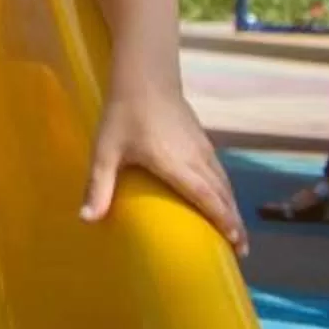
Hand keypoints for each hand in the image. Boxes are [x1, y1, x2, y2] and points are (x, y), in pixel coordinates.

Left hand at [83, 78, 249, 255]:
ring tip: (236, 232)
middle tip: (241, 250)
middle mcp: (196, 159)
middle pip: (222, 195)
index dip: (223, 220)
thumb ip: (98, 185)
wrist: (145, 77)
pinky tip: (223, 199)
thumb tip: (87, 219)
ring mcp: (203, 149)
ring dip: (233, 208)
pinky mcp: (203, 141)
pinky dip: (226, 191)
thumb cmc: (123, 114)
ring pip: (225, 183)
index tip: (235, 243)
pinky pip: (220, 172)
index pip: (206, 197)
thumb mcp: (105, 151)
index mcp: (175, 164)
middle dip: (234, 223)